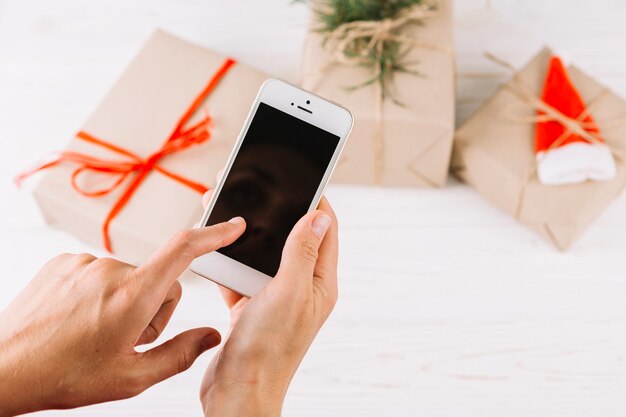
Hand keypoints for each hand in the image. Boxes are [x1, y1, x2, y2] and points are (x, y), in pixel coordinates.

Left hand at [0, 218, 245, 415]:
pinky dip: (99, 293)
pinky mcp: (65, 262)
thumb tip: (210, 337)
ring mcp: (85, 263)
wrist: (3, 369)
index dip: (214, 235)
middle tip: (124, 339)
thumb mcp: (131, 378)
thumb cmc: (63, 376)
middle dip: (153, 307)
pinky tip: (79, 319)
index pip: (184, 250)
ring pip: (129, 278)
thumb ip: (180, 355)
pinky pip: (101, 272)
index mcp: (133, 296)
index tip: (233, 226)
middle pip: (159, 279)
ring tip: (95, 332)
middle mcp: (110, 270)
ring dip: (124, 301)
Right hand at [199, 189, 338, 416]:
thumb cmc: (268, 349)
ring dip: (247, 235)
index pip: (325, 230)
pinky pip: (240, 275)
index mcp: (320, 283)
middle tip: (255, 186)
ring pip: (262, 255)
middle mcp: (301, 288)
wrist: (236, 393)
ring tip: (227, 209)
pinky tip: (213, 246)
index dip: (315, 201)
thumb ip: (302, 252)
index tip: (301, 176)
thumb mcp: (289, 292)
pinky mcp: (250, 307)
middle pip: (292, 238)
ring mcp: (275, 298)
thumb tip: (319, 215)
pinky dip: (228, 260)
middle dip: (275, 212)